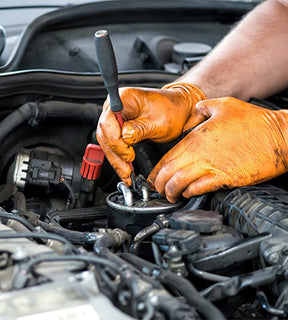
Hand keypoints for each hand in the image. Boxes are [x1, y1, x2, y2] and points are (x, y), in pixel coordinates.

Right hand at [96, 83, 205, 184]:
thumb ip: (140, 129)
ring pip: (107, 142)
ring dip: (116, 160)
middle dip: (115, 154)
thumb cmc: (171, 110)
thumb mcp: (159, 122)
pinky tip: (124, 169)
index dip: (116, 141)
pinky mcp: (118, 129)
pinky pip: (113, 145)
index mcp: (124, 98)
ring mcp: (115, 118)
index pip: (108, 121)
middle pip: (105, 134)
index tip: (128, 154)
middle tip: (126, 170)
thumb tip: (125, 137)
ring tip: (126, 174)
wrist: (178, 110)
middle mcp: (115, 107)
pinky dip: (119, 158)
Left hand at [148, 97, 287, 202]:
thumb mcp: (223, 105)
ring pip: (181, 183)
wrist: (279, 136)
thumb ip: (202, 109)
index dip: (157, 170)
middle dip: (159, 184)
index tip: (153, 177)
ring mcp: (213, 166)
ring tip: (170, 196)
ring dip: (172, 191)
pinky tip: (188, 193)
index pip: (167, 157)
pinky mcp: (226, 178)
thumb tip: (193, 112)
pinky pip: (201, 188)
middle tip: (157, 190)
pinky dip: (190, 192)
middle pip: (169, 172)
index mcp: (196, 137)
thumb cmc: (254, 121)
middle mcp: (200, 153)